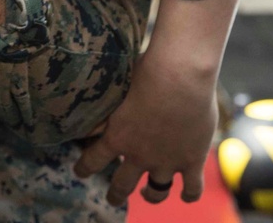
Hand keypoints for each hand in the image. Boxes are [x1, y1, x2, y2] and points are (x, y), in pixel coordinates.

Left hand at [73, 49, 216, 205]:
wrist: (180, 78)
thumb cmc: (145, 74)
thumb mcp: (116, 90)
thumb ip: (103, 109)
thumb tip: (85, 118)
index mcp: (116, 137)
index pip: (93, 160)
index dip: (84, 168)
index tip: (80, 172)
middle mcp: (139, 155)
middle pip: (122, 185)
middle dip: (116, 194)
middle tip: (113, 198)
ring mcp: (166, 161)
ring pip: (157, 192)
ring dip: (151, 196)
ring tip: (148, 195)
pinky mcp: (192, 160)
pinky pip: (191, 188)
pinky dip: (188, 195)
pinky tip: (185, 196)